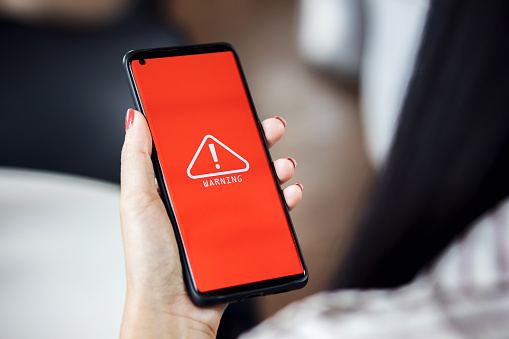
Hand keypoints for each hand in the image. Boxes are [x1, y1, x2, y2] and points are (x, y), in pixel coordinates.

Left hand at [119, 109, 302, 338]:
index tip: (235, 109)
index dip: (220, 126)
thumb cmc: (150, 262)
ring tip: (283, 163)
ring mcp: (225, 220)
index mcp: (177, 188)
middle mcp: (203, 201)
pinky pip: (269, 216)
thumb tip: (137, 117)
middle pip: (235, 161)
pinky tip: (290, 193)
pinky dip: (284, 202)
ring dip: (274, 169)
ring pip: (257, 186)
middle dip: (257, 141)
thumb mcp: (137, 202)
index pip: (202, 146)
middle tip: (271, 127)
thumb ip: (136, 159)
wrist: (174, 311)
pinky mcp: (243, 239)